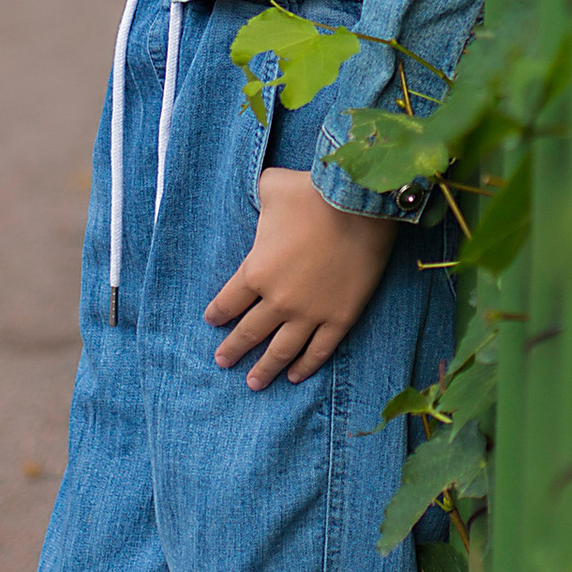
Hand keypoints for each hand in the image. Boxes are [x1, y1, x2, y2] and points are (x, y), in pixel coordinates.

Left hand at [205, 168, 396, 389]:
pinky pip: (318, 350)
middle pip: (249, 333)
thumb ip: (259, 196)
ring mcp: (309, 314)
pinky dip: (305, 366)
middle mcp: (277, 301)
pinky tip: (295, 376)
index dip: (218, 314)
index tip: (213, 322)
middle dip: (233, 349)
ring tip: (253, 383)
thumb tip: (261, 192)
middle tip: (223, 362)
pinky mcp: (339, 319)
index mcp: (256, 272)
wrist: (359, 207)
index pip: (228, 302)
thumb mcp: (272, 187)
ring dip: (265, 369)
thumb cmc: (311, 194)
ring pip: (281, 350)